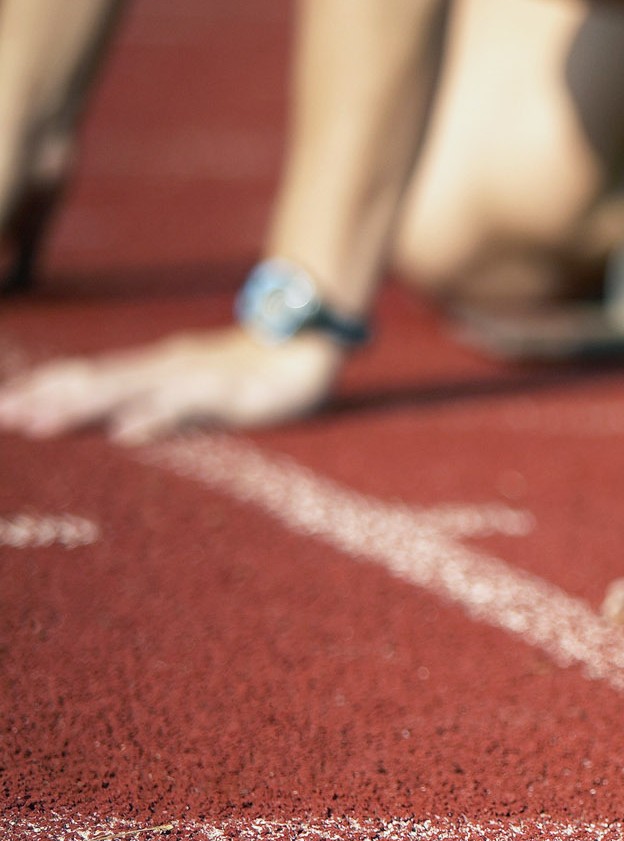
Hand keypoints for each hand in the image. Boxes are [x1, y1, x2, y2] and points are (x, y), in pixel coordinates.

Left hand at [0, 327, 342, 442]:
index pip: (90, 377)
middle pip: (98, 383)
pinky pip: (187, 407)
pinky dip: (154, 418)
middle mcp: (167, 369)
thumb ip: (160, 406)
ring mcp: (197, 378)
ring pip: (131, 392)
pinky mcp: (231, 393)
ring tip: (38, 424)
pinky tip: (124, 433)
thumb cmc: (255, 373)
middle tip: (1, 414)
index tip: (2, 407)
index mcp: (156, 371)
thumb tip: (113, 427)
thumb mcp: (201, 390)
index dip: (44, 389)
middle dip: (47, 400)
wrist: (311, 342)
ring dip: (83, 408)